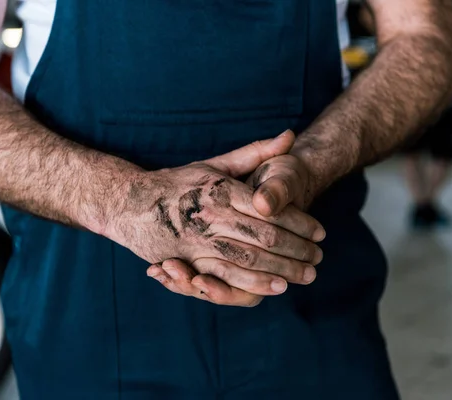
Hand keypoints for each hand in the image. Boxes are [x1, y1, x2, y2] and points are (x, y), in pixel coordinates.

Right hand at [109, 131, 324, 291]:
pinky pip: (226, 276)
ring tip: (306, 275)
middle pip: (265, 238)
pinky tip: (275, 287)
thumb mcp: (215, 164)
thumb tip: (289, 136)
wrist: (131, 203)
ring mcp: (199, 241)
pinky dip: (253, 283)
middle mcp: (211, 215)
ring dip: (282, 270)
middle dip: (297, 250)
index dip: (300, 222)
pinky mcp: (188, 260)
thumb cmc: (179, 183)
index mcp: (221, 189)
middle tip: (319, 258)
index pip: (270, 209)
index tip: (320, 232)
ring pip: (249, 260)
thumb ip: (254, 154)